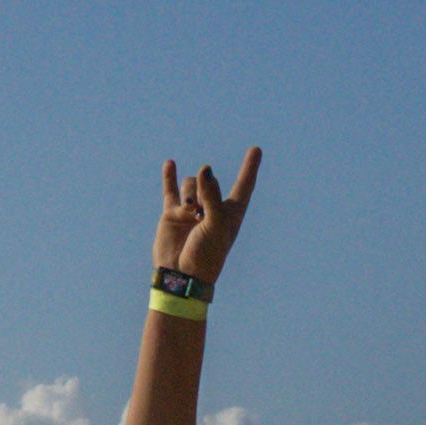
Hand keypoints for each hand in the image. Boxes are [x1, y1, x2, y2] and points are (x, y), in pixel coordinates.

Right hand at [154, 146, 261, 284]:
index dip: (249, 168)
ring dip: (191, 190)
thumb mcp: (216, 225)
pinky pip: (170, 189)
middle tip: (202, 212)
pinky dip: (170, 176)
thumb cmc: (206, 255)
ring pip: (192, 182)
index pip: (244, 185)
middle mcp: (213, 209)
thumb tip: (205, 169)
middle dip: (206, 189)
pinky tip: (171, 163)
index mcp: (231, 214)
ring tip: (190, 210)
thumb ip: (212, 196)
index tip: (255, 149)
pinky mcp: (173, 212)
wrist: (182, 275)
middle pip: (211, 180)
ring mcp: (192, 209)